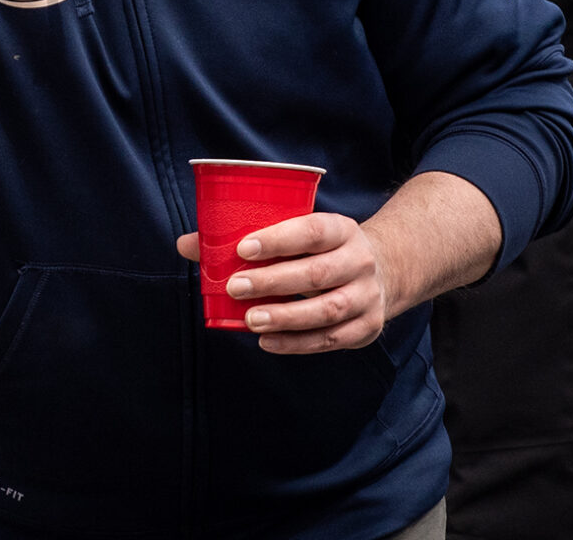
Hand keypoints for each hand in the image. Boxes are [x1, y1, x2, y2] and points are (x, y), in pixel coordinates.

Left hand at [176, 214, 389, 353]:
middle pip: (317, 273)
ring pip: (327, 310)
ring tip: (251, 320)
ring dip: (286, 317)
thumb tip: (187, 245)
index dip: (278, 239)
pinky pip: (331, 339)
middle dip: (273, 282)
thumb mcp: (299, 232)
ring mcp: (367, 296)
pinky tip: (268, 341)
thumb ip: (247, 237)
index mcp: (341, 230)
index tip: (243, 248)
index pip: (312, 231)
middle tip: (236, 287)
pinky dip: (298, 343)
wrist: (385, 270)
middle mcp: (360, 261)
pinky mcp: (367, 327)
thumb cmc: (322, 249)